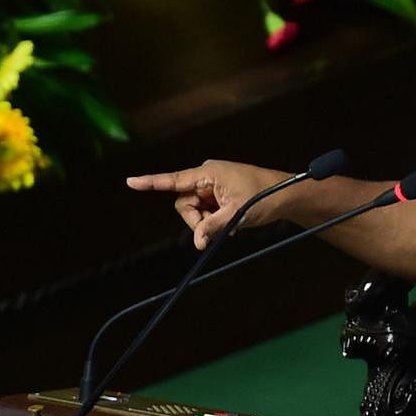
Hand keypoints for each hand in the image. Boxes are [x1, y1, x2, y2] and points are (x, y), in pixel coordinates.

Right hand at [127, 160, 288, 249]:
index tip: (130, 181)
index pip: (175, 180)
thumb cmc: (263, 197)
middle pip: (184, 203)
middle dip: (196, 220)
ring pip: (194, 210)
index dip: (151, 182)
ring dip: (207, 222)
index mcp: (209, 173)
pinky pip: (206, 210)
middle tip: (216, 231)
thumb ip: (213, 226)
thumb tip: (197, 242)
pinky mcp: (218, 194)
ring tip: (229, 226)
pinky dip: (214, 220)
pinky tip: (229, 225)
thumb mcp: (237, 214)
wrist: (285, 195)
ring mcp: (212, 186)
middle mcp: (207, 176)